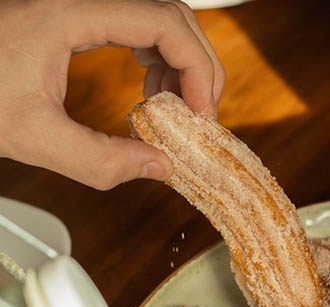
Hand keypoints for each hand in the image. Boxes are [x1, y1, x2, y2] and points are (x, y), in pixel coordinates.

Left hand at [0, 0, 223, 188]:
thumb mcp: (29, 135)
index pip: (165, 23)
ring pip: (159, 16)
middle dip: (198, 64)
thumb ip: (98, 160)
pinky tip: (150, 89)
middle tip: (201, 112)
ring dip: (179, 61)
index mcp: (70, 12)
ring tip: (174, 107)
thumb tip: (157, 168)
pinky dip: (155, 55)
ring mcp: (78, 3)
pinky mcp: (73, 13)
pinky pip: (136, 22)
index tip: (199, 112)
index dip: (196, 68)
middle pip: (173, 14)